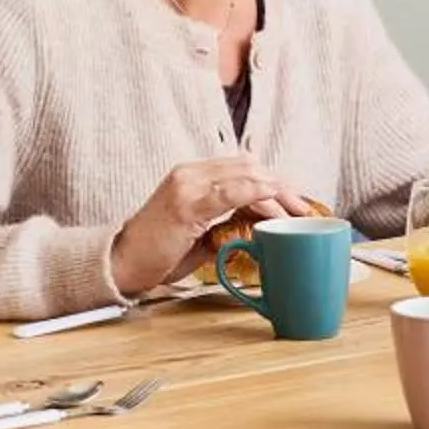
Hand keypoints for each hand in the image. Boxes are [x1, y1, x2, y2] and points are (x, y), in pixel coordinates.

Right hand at [108, 153, 316, 294]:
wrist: (122, 261)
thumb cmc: (158, 251)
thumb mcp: (198, 234)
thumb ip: (226, 225)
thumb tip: (259, 231)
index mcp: (192, 176)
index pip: (242, 167)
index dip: (273, 180)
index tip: (297, 199)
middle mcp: (189, 173)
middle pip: (248, 167)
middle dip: (283, 185)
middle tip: (306, 207)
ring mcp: (186, 185)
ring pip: (243, 175)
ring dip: (276, 192)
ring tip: (297, 211)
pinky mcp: (185, 204)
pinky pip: (228, 192)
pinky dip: (254, 192)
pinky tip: (273, 198)